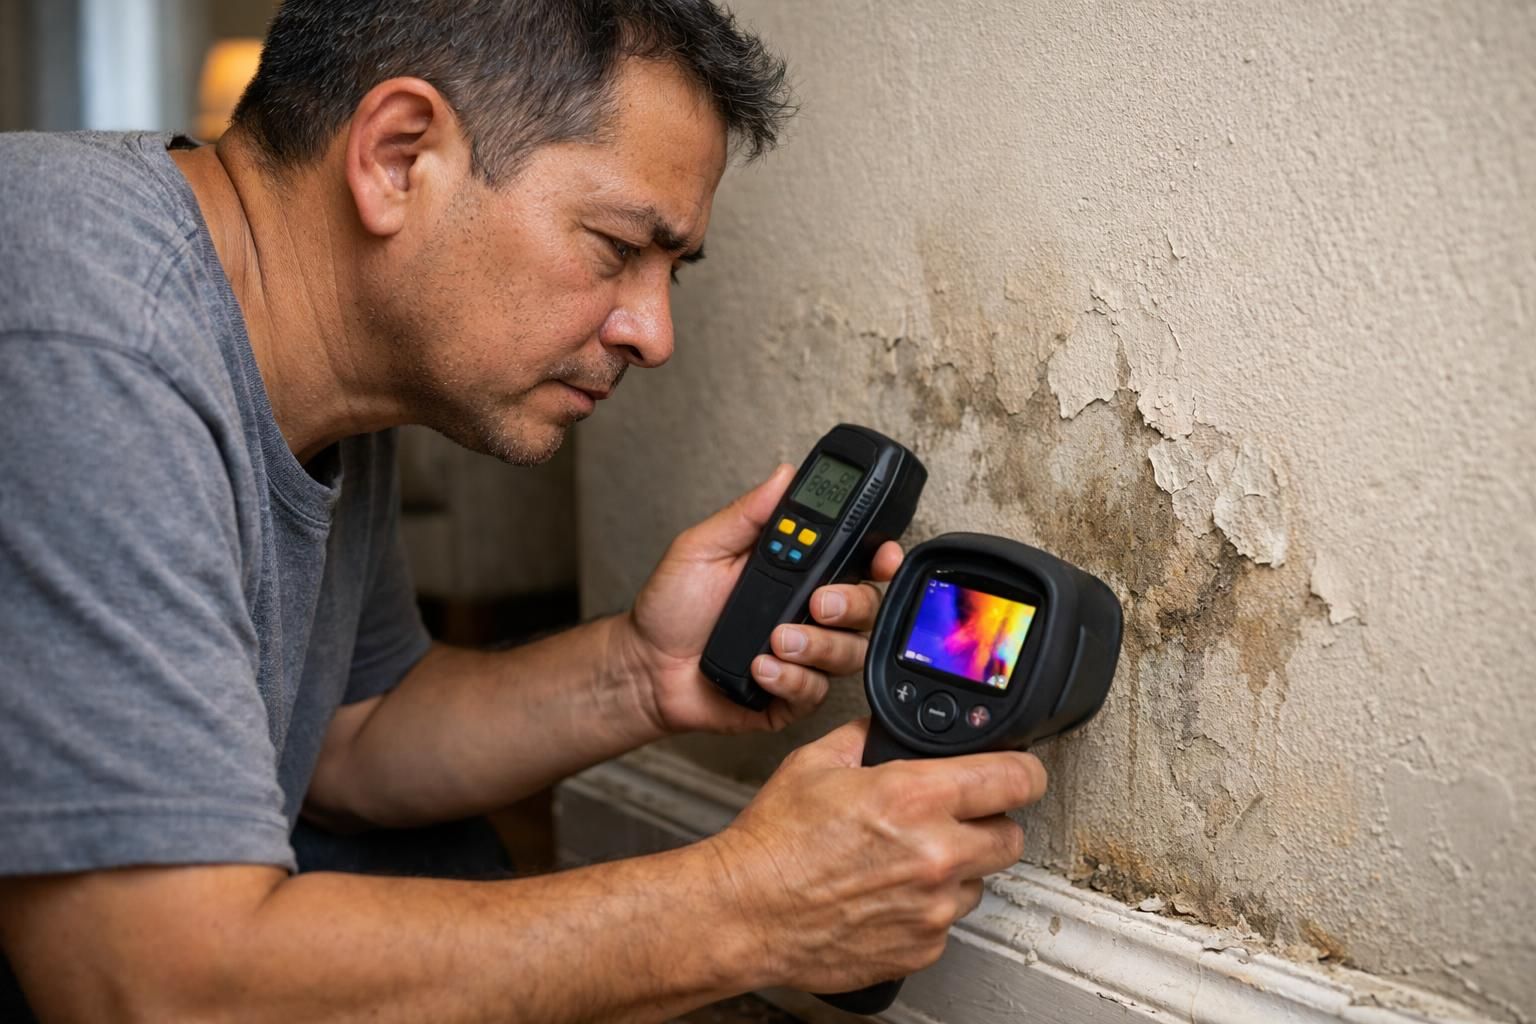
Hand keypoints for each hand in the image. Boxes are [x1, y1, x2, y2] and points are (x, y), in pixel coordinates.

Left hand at [624, 464, 904, 734]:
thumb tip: (783, 475)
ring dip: (816, 646)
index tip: (882, 556)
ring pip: (848, 654)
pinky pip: (817, 693)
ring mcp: (804, 657)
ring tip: (775, 640)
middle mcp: (808, 614)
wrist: (645, 666)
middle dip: (851, 604)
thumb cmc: (672, 607)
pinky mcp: (791, 696)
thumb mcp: (703, 548)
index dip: (881, 558)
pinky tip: (762, 668)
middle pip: (867, 608)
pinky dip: (792, 680)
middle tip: (818, 603)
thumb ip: (747, 515)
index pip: (857, 562)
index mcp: (798, 573)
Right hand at [707, 718, 1047, 992]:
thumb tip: (893, 729)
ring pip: (980, 881)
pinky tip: (888, 894)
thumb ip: (869, 739)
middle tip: (955, 820)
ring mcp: (932, 907)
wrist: (745, 912)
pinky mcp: (922, 948)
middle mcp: (935, 854)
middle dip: (988, 822)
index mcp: (915, 798)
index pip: (1017, 779)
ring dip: (956, 869)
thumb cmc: (773, 843)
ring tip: (905, 861)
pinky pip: (947, 921)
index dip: (1023, 770)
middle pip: (1011, 835)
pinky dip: (927, 908)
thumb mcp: (816, 763)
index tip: (1020, 772)